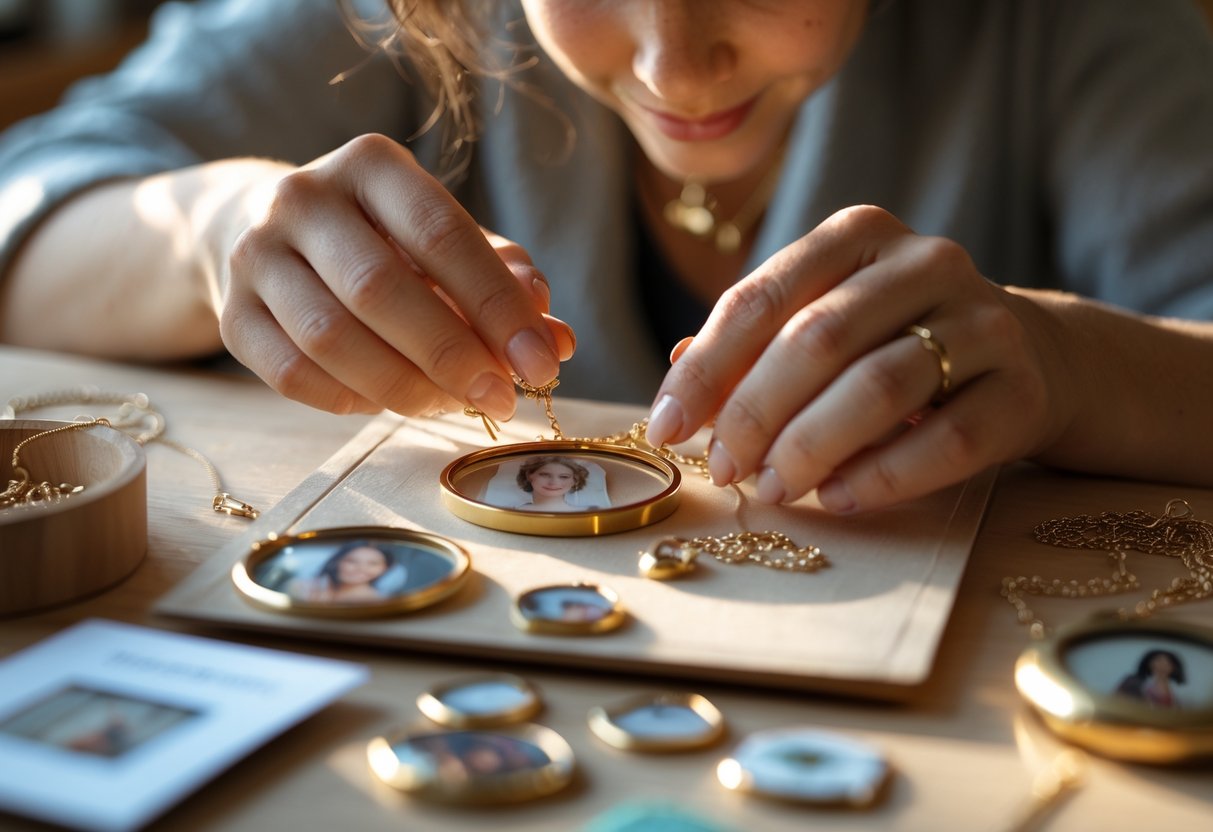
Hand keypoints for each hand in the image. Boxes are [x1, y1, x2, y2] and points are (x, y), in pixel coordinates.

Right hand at [215, 134, 573, 417]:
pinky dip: (352, 401)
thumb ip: (504, 281)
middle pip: (381, 290)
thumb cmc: (382, 241)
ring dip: (405, 388)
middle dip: (452, 356)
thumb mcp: (446, 240)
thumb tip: (556, 340)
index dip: (497, 306)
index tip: (541, 362)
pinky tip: (388, 401)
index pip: (441, 235)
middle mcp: (303, 198)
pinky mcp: (231, 314)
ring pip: (332, 340)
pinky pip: (294, 376)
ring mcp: (255, 256)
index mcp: (371, 165)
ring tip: (452, 404)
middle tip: (501, 399)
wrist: (264, 232)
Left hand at [645, 205, 1070, 513]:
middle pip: (817, 340)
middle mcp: (925, 263)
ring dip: (810, 448)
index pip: (761, 297)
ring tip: (775, 488)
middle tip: (725, 470)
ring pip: (880, 387)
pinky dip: (883, 476)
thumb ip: (755, 345)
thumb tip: (676, 369)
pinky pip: (946, 440)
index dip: (705, 368)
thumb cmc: (898, 343)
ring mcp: (985, 322)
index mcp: (859, 236)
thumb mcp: (826, 325)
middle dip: (754, 414)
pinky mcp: (1023, 388)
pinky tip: (839, 499)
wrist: (1032, 357)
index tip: (667, 428)